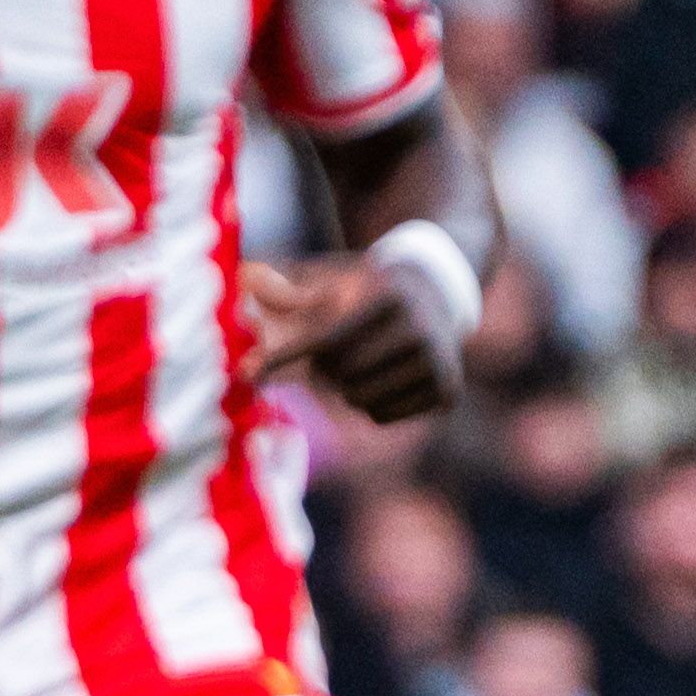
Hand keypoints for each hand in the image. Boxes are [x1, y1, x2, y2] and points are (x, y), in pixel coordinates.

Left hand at [247, 255, 462, 423]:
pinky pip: (382, 417)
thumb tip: (247, 278)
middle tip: (329, 355)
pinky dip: (369, 404)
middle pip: (341, 374)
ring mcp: (440, 364)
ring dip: (345, 388)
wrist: (437, 293)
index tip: (249, 373)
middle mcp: (423, 331)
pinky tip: (382, 378)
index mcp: (393, 298)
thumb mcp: (335, 279)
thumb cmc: (369, 288)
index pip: (328, 339)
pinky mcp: (448, 394)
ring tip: (358, 364)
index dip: (285, 357)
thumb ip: (290, 288)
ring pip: (359, 400)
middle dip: (324, 369)